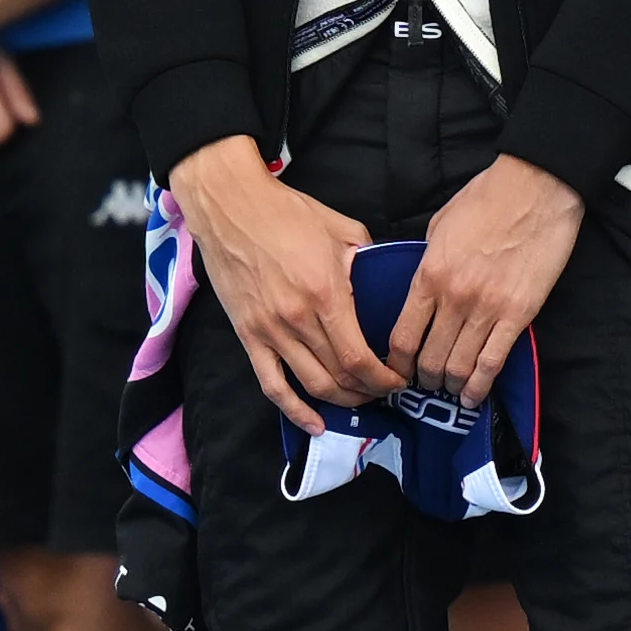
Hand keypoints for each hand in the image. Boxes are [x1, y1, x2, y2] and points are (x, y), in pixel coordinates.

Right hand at [169, 138, 378, 428]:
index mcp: (326, 293)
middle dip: (370, 391)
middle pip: (341, 376)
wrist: (230, 206)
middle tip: (386, 391)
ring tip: (360, 400)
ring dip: (342, 401)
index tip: (400, 380)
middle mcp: (298, 319)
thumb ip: (368, 261)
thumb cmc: (287, 213)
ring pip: (312, 385)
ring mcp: (269, 331)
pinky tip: (315, 424)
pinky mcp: (247, 335)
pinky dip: (295, 410)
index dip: (385, 378)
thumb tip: (385, 282)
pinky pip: (272, 384)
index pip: (361, 356)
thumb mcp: (342, 230)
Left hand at [397, 155, 582, 403]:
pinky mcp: (520, 314)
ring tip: (451, 389)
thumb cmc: (487, 199)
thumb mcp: (439, 228)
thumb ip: (428, 264)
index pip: (402, 336)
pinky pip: (494, 361)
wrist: (536, 187)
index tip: (397, 372)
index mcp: (429, 275)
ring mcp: (488, 308)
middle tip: (427, 383)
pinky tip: (473, 396)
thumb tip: (423, 291)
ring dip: (451, 385)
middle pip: (429, 358)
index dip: (396, 364)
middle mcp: (454, 298)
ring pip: (459, 366)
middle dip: (424, 379)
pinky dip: (480, 385)